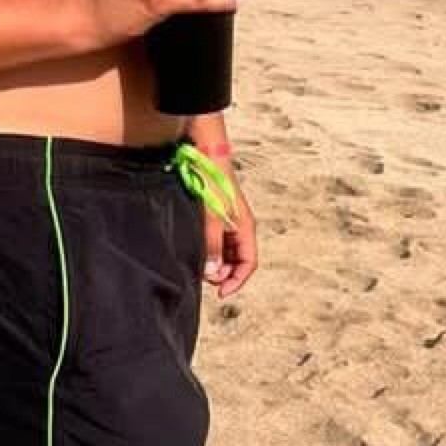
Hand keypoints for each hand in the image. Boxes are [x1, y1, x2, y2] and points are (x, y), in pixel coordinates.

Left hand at [203, 177, 258, 300]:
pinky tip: (196, 251)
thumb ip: (212, 246)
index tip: (221, 292)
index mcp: (244, 227)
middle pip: (238, 261)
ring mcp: (227, 221)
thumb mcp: (212, 217)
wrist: (206, 153)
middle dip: (224, 274)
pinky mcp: (215, 216)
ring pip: (226, 253)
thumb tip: (212, 272)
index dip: (237, 281)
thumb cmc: (213, 179)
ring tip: (199, 265)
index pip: (249, 263)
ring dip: (215, 263)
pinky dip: (208, 251)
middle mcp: (238, 226)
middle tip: (205, 278)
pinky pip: (216, 242)